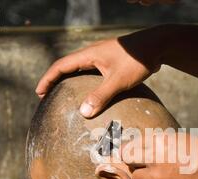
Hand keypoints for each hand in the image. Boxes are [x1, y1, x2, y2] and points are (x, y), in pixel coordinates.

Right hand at [35, 29, 162, 117]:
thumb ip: (101, 95)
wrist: (158, 46)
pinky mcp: (112, 62)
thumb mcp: (118, 80)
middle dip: (55, 80)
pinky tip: (90, 95)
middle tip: (46, 96)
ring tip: (64, 96)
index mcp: (89, 54)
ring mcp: (102, 57)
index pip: (60, 65)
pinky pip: (92, 73)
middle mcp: (92, 54)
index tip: (39, 92)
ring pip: (80, 69)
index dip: (48, 78)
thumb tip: (82, 113)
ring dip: (69, 81)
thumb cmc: (137, 60)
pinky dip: (85, 82)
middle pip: (67, 66)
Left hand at [121, 131, 197, 178]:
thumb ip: (158, 141)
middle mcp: (154, 157)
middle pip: (128, 159)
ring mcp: (156, 177)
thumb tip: (139, 146)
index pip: (130, 144)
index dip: (129, 149)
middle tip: (140, 164)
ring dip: (144, 176)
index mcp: (158, 140)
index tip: (130, 152)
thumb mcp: (178, 138)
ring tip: (158, 175)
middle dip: (133, 161)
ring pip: (137, 177)